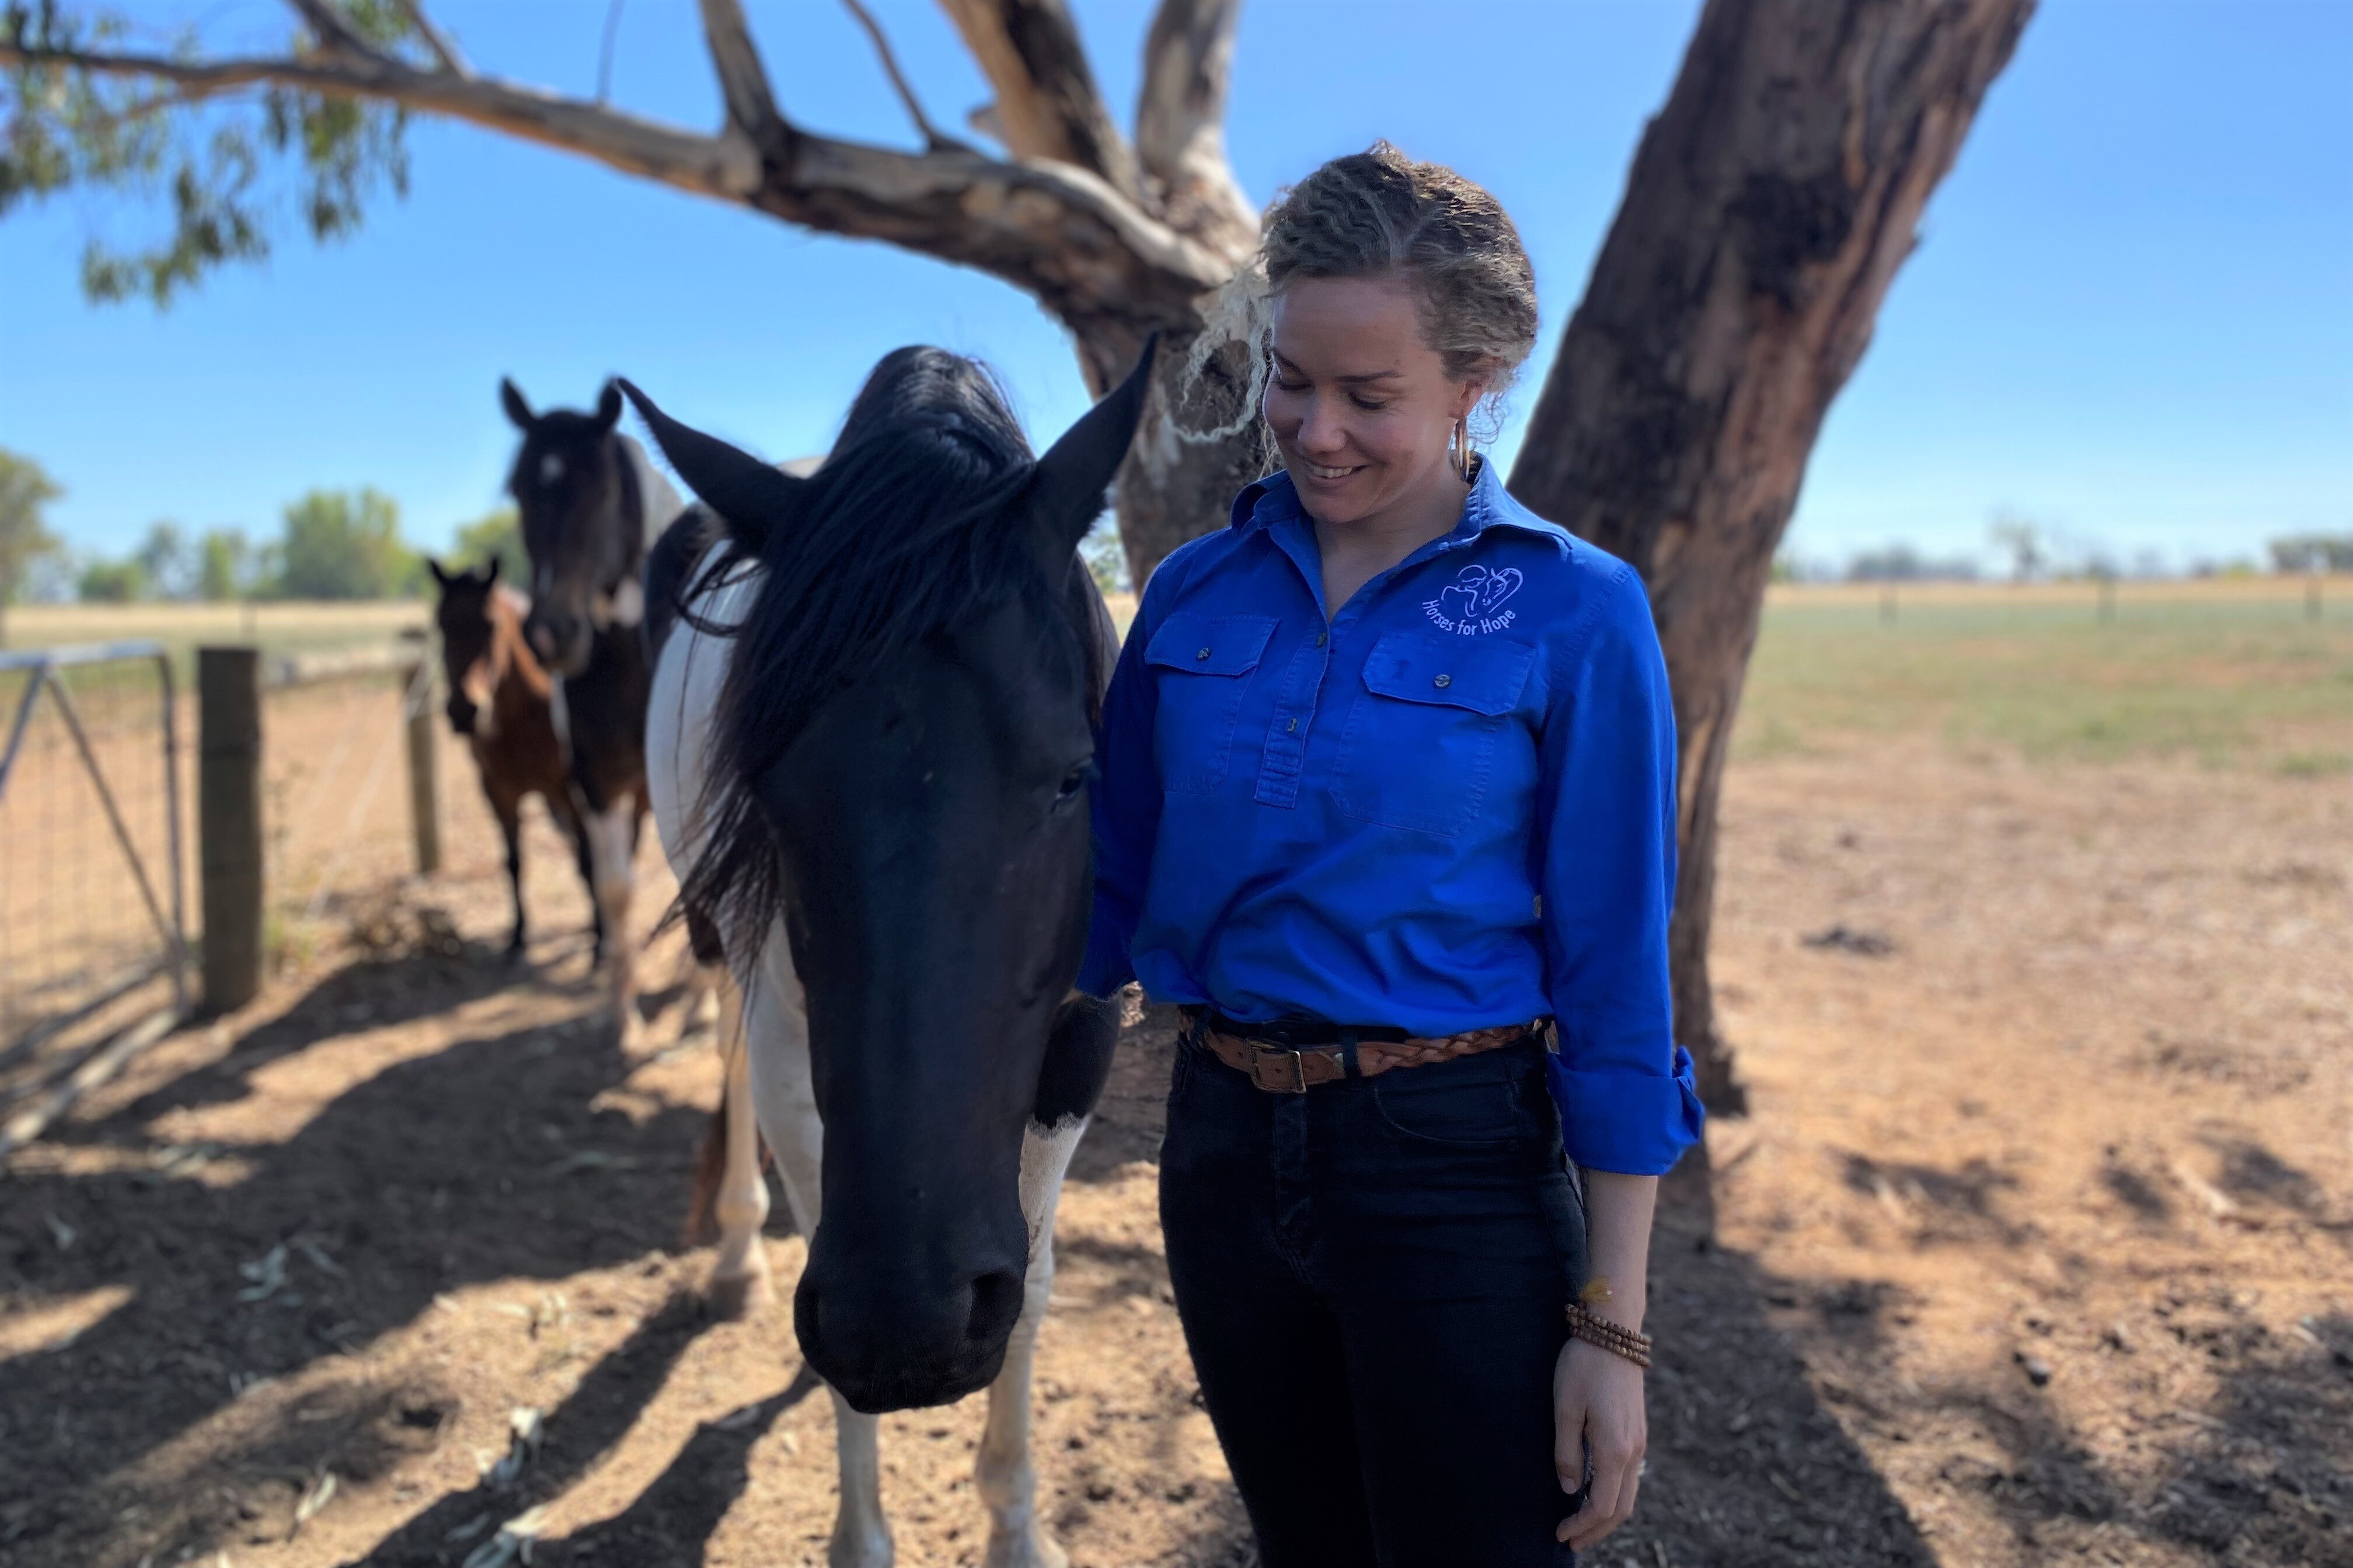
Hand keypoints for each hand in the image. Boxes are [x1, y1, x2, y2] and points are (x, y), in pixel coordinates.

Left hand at [1554, 1336, 1645, 1549]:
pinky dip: (1614, 1494)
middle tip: (1572, 1542)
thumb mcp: (1564, 1407)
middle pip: (1622, 1508)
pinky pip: (1630, 1475)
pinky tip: (1594, 1492)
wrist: (1613, 1331)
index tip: (1560, 1533)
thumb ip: (1567, 1452)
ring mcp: (1639, 1440)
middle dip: (1597, 1530)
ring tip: (1582, 1524)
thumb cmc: (1583, 1366)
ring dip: (1607, 1515)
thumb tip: (1570, 1488)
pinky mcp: (1638, 1430)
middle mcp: (1634, 1450)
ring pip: (1629, 1492)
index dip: (1582, 1525)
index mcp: (1615, 1448)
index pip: (1602, 1506)